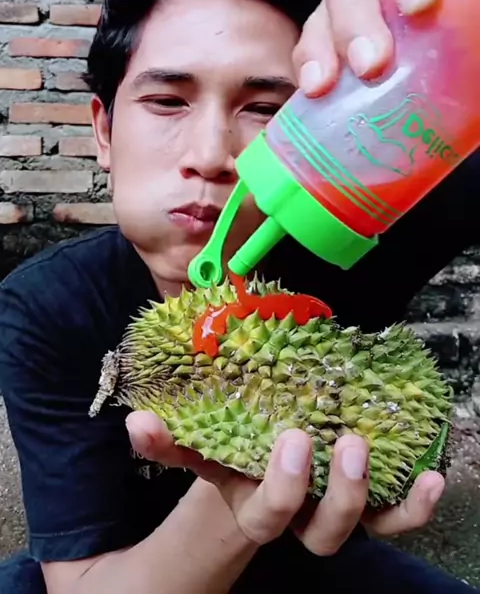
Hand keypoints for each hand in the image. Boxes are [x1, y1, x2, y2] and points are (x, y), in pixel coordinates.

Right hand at [126, 411, 443, 554]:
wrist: (263, 455)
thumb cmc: (235, 448)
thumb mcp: (205, 445)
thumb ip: (172, 439)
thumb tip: (137, 422)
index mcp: (258, 504)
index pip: (270, 514)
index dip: (283, 486)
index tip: (292, 436)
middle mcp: (301, 517)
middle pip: (321, 533)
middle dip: (334, 493)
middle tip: (337, 441)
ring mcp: (335, 510)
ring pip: (359, 528)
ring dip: (370, 495)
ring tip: (366, 446)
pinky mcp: (368, 501)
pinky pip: (395, 516)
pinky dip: (415, 503)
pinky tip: (431, 474)